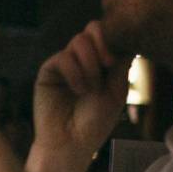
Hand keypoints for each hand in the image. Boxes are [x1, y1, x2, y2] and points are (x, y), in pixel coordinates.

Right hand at [32, 20, 128, 163]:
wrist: (71, 142)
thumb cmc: (95, 122)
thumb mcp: (116, 91)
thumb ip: (119, 63)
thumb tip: (123, 36)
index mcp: (103, 62)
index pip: (109, 35)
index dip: (114, 39)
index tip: (114, 62)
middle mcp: (84, 59)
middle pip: (93, 28)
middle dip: (102, 44)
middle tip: (106, 65)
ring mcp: (66, 62)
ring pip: (79, 40)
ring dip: (89, 63)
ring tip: (90, 88)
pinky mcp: (49, 70)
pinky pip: (63, 57)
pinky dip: (74, 73)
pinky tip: (78, 90)